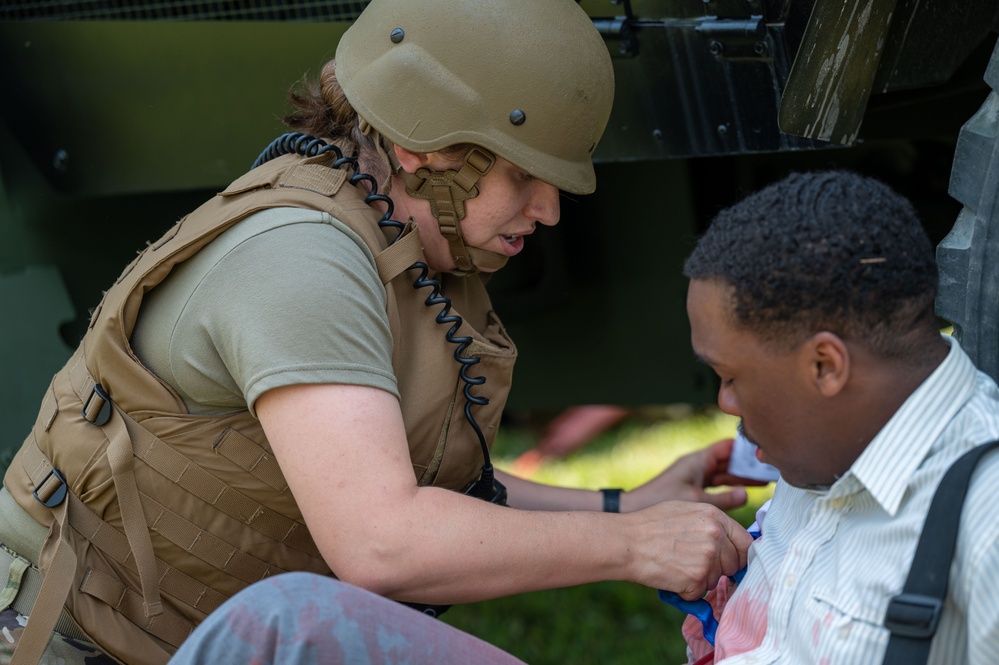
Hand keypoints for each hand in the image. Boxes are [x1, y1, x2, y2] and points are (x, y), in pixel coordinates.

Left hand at [624, 438, 768, 511]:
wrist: (634, 509)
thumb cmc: (661, 501)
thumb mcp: (696, 501)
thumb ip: (723, 499)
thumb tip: (746, 494)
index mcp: (698, 460)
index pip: (727, 447)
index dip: (745, 448)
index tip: (764, 451)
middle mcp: (697, 465)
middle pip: (727, 461)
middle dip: (747, 466)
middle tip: (771, 471)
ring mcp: (694, 477)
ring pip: (722, 474)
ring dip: (740, 478)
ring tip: (763, 483)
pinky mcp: (691, 489)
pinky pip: (715, 485)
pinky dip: (728, 489)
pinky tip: (741, 495)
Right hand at [626, 500, 753, 598]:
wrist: (627, 542)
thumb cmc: (649, 524)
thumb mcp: (684, 510)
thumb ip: (710, 523)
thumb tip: (728, 539)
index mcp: (714, 516)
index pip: (746, 542)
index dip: (739, 555)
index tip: (731, 562)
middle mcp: (716, 536)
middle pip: (733, 565)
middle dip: (717, 569)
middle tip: (691, 562)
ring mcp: (708, 558)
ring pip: (716, 580)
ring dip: (699, 579)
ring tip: (675, 564)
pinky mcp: (697, 578)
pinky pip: (699, 593)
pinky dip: (685, 590)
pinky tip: (670, 575)